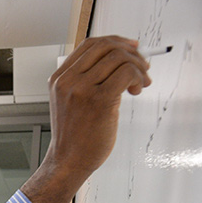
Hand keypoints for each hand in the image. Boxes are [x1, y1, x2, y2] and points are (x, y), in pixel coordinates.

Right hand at [23, 36, 151, 202]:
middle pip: (106, 46)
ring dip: (138, 67)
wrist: (68, 161)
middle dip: (131, 52)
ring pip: (119, 58)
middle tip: (142, 66)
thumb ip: (84, 80)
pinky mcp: (99, 100)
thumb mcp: (69, 101)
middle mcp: (67, 81)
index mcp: (59, 79)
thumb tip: (117, 60)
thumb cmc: (74, 136)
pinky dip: (138, 77)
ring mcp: (81, 90)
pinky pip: (126, 73)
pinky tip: (136, 90)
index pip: (90, 44)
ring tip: (140, 83)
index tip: (131, 47)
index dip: (115, 41)